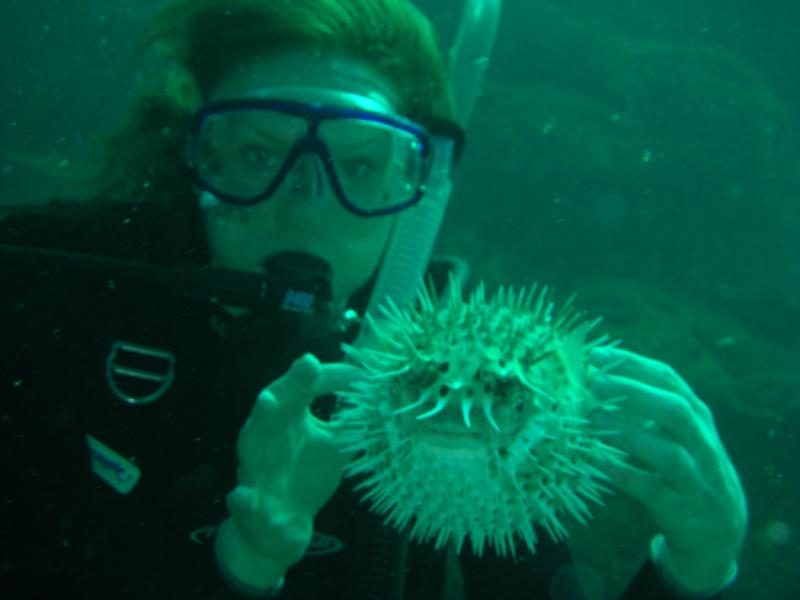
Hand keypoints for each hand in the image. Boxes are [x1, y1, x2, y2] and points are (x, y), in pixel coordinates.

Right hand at [216, 354, 362, 589]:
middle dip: (291, 382)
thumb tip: (380, 394)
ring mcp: (256, 468)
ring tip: (266, 402)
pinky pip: (243, 500)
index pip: (305, 387)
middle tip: (309, 363)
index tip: (358, 373)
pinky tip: (241, 495)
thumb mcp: (335, 446)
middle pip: (276, 401)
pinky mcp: (251, 505)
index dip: (330, 377)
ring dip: (259, 420)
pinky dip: (242, 498)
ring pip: (251, 440)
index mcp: (288, 418)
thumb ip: (351, 422)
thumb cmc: (307, 474)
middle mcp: (268, 436)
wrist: (280, 527)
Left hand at [588, 347, 746, 593]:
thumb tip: (595, 377)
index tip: (596, 354)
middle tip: (595, 382)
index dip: (632, 364)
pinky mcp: (681, 507)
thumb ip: (645, 406)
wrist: (718, 528)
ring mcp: (695, 476)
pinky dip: (625, 474)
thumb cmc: (686, 466)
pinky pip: (652, 489)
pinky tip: (598, 461)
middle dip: (635, 392)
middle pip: (674, 410)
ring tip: (594, 419)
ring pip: (668, 452)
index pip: (667, 379)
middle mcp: (701, 442)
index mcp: (696, 414)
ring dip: (629, 434)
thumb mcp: (676, 432)